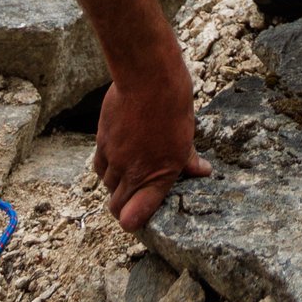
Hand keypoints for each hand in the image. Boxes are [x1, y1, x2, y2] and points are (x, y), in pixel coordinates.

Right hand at [93, 40, 211, 235]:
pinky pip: (98, 165)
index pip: (135, 215)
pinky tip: (115, 157)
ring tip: (126, 175)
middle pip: (116, 205)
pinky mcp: (102, 141)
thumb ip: (189, 161)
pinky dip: (105, 167)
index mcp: (158, 175)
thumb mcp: (187, 136)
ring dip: (115, 185)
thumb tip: (203, 171)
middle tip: (132, 199)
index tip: (136, 218)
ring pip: (107, 184)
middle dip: (123, 207)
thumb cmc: (173, 106)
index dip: (133, 221)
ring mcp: (115, 157)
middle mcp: (133, 171)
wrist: (148, 79)